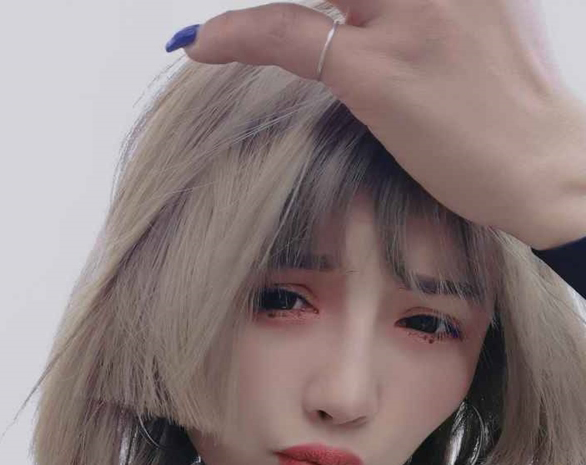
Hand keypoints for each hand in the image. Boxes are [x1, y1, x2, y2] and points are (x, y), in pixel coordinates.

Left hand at [168, 0, 585, 245]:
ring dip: (257, 0)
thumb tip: (370, 5)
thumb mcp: (482, 16)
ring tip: (215, 23)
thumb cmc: (516, 104)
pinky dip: (235, 34)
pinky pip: (287, 36)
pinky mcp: (380, 72)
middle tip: (255, 4)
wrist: (547, 165)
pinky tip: (201, 41)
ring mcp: (407, 16)